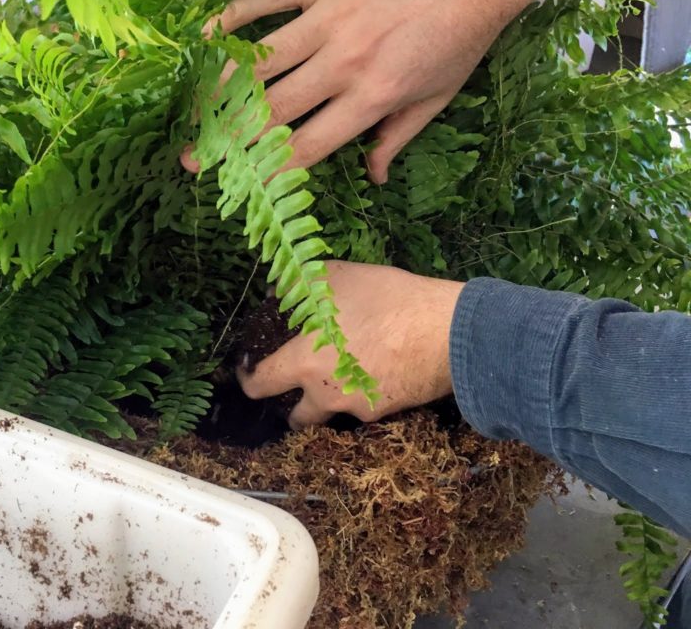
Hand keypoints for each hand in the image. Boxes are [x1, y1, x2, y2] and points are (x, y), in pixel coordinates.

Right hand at [183, 0, 586, 180]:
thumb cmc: (462, 36)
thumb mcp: (437, 97)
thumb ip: (398, 138)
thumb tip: (374, 178)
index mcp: (373, 98)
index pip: (308, 145)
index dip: (268, 170)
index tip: (238, 186)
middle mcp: (345, 62)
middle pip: (272, 109)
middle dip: (227, 141)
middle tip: (191, 158)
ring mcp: (330, 16)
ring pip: (260, 58)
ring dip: (220, 88)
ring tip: (194, 109)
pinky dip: (235, 16)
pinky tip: (208, 36)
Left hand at [237, 261, 464, 427]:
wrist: (447, 332)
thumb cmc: (386, 300)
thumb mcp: (338, 277)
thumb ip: (299, 285)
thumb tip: (275, 288)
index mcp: (304, 364)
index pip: (259, 385)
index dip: (248, 379)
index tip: (249, 368)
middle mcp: (326, 394)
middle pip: (295, 418)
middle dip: (290, 407)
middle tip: (296, 386)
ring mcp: (358, 408)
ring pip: (332, 414)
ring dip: (328, 402)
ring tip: (339, 376)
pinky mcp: (387, 412)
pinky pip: (365, 406)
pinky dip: (363, 394)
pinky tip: (375, 370)